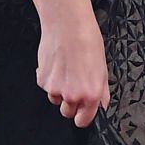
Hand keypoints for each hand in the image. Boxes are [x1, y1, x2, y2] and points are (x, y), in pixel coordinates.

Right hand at [36, 11, 110, 128]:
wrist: (67, 24)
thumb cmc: (86, 39)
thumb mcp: (102, 66)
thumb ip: (102, 90)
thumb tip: (102, 103)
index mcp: (90, 94)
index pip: (83, 120)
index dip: (82, 116)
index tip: (82, 113)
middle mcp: (72, 95)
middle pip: (67, 112)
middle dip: (71, 103)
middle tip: (74, 84)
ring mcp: (55, 89)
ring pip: (55, 98)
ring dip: (59, 90)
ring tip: (66, 69)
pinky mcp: (42, 80)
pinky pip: (45, 86)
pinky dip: (49, 78)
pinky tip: (57, 63)